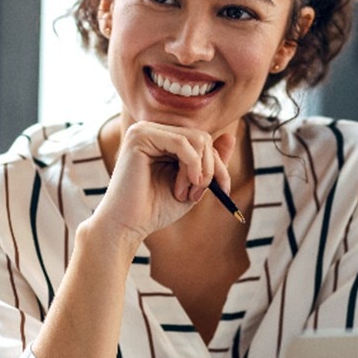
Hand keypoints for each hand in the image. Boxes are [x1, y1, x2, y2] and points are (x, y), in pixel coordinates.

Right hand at [93, 120, 235, 245]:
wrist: (127, 226)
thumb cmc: (155, 209)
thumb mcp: (193, 185)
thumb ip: (210, 162)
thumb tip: (230, 135)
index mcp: (163, 140)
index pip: (204, 141)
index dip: (219, 165)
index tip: (223, 191)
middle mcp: (153, 130)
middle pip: (203, 137)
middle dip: (211, 168)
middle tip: (199, 195)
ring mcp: (144, 130)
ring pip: (196, 139)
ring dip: (201, 171)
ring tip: (187, 194)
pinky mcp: (140, 136)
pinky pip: (182, 142)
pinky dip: (191, 167)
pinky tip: (181, 189)